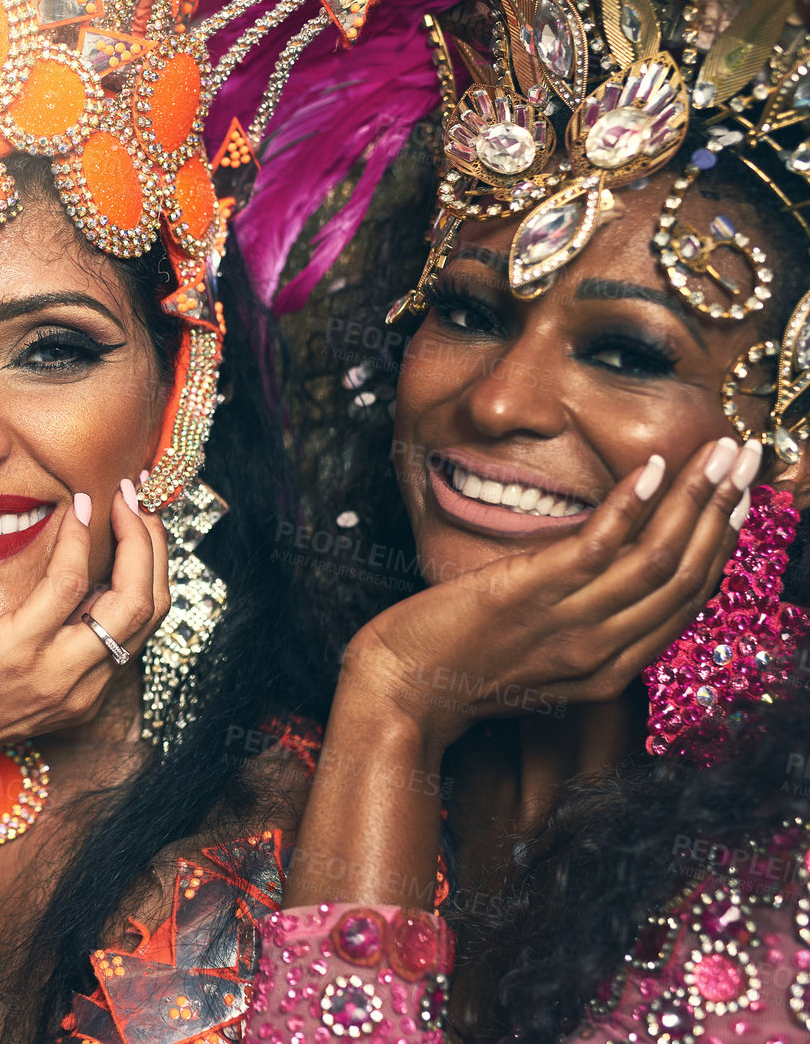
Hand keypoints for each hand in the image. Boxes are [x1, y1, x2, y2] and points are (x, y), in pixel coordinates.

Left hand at [0, 480, 168, 849]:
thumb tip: (60, 586)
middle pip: (151, 609)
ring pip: (130, 601)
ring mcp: (52, 671)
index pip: (145, 624)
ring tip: (121, 496)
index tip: (141, 521)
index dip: (153, 565)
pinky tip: (75, 511)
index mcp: (83, 691)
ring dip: (136, 538)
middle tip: (138, 499)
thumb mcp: (9, 675)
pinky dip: (78, 542)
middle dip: (155, 544)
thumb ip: (42, 642)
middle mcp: (81, 686)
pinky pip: (65, 587)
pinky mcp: (16, 650)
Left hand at [341, 437, 756, 755]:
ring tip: (721, 452)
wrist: (398, 693)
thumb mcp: (536, 659)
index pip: (686, 602)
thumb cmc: (456, 668)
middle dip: (726, 511)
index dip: (719, 546)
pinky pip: (599, 546)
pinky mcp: (529, 595)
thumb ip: (580, 626)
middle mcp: (601, 652)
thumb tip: (604, 571)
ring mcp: (568, 625)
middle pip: (687, 576)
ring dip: (697, 498)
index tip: (739, 501)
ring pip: (658, 558)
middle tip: (747, 459)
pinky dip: (633, 505)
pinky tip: (652, 467)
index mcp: (609, 669)